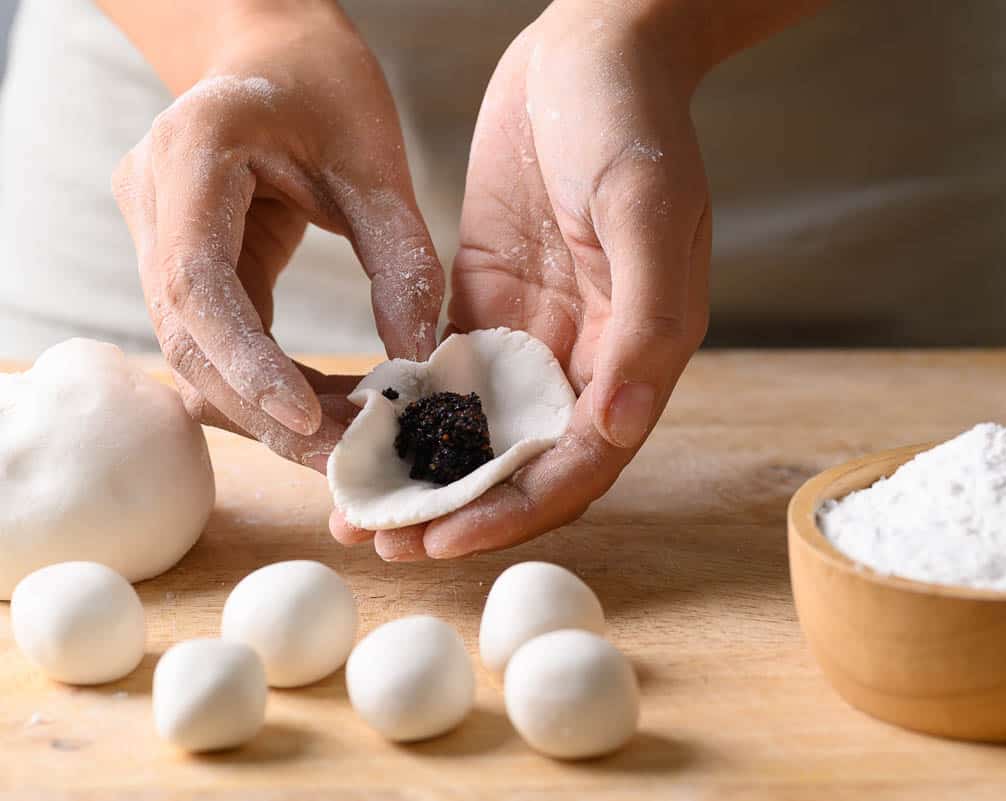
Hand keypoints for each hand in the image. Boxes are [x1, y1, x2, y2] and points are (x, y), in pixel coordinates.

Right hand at [111, 4, 442, 469]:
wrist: (271, 47)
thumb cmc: (326, 85)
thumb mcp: (377, 162)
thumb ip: (402, 259)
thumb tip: (418, 363)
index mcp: (193, 154)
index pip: (199, 283)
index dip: (249, 362)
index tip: (310, 419)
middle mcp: (153, 197)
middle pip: (188, 337)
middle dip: (266, 408)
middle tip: (344, 459)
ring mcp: (155, 231)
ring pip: (194, 352)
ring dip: (266, 407)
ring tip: (345, 442)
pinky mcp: (178, 259)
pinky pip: (213, 339)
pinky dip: (266, 381)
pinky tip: (324, 407)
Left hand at [336, 2, 712, 559]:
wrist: (592, 49)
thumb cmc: (633, 120)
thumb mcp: (647, 210)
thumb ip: (646, 322)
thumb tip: (615, 428)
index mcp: (636, 351)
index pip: (579, 460)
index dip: (516, 507)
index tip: (444, 536)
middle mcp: (587, 358)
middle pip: (522, 461)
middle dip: (457, 509)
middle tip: (383, 539)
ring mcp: (534, 333)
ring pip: (477, 428)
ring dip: (423, 473)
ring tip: (356, 503)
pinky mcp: (488, 301)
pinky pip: (444, 373)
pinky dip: (405, 410)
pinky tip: (357, 430)